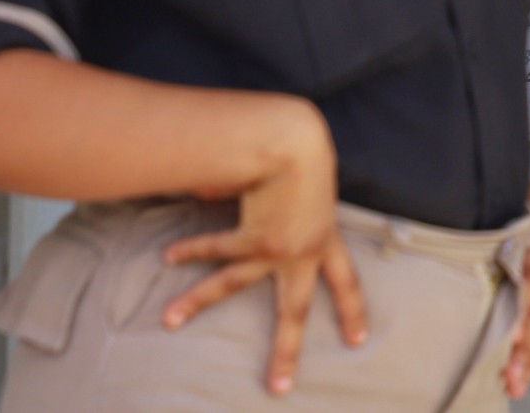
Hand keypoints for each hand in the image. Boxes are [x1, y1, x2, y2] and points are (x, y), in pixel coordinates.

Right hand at [160, 107, 366, 395]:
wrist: (298, 140)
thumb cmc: (305, 156)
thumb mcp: (309, 190)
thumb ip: (286, 211)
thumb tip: (257, 214)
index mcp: (326, 239)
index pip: (346, 281)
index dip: (353, 310)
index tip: (359, 339)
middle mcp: (305, 251)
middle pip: (295, 311)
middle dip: (286, 351)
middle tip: (278, 388)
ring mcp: (278, 248)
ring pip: (234, 285)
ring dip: (197, 302)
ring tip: (169, 320)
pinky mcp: (254, 237)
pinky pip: (217, 248)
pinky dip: (192, 249)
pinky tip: (170, 256)